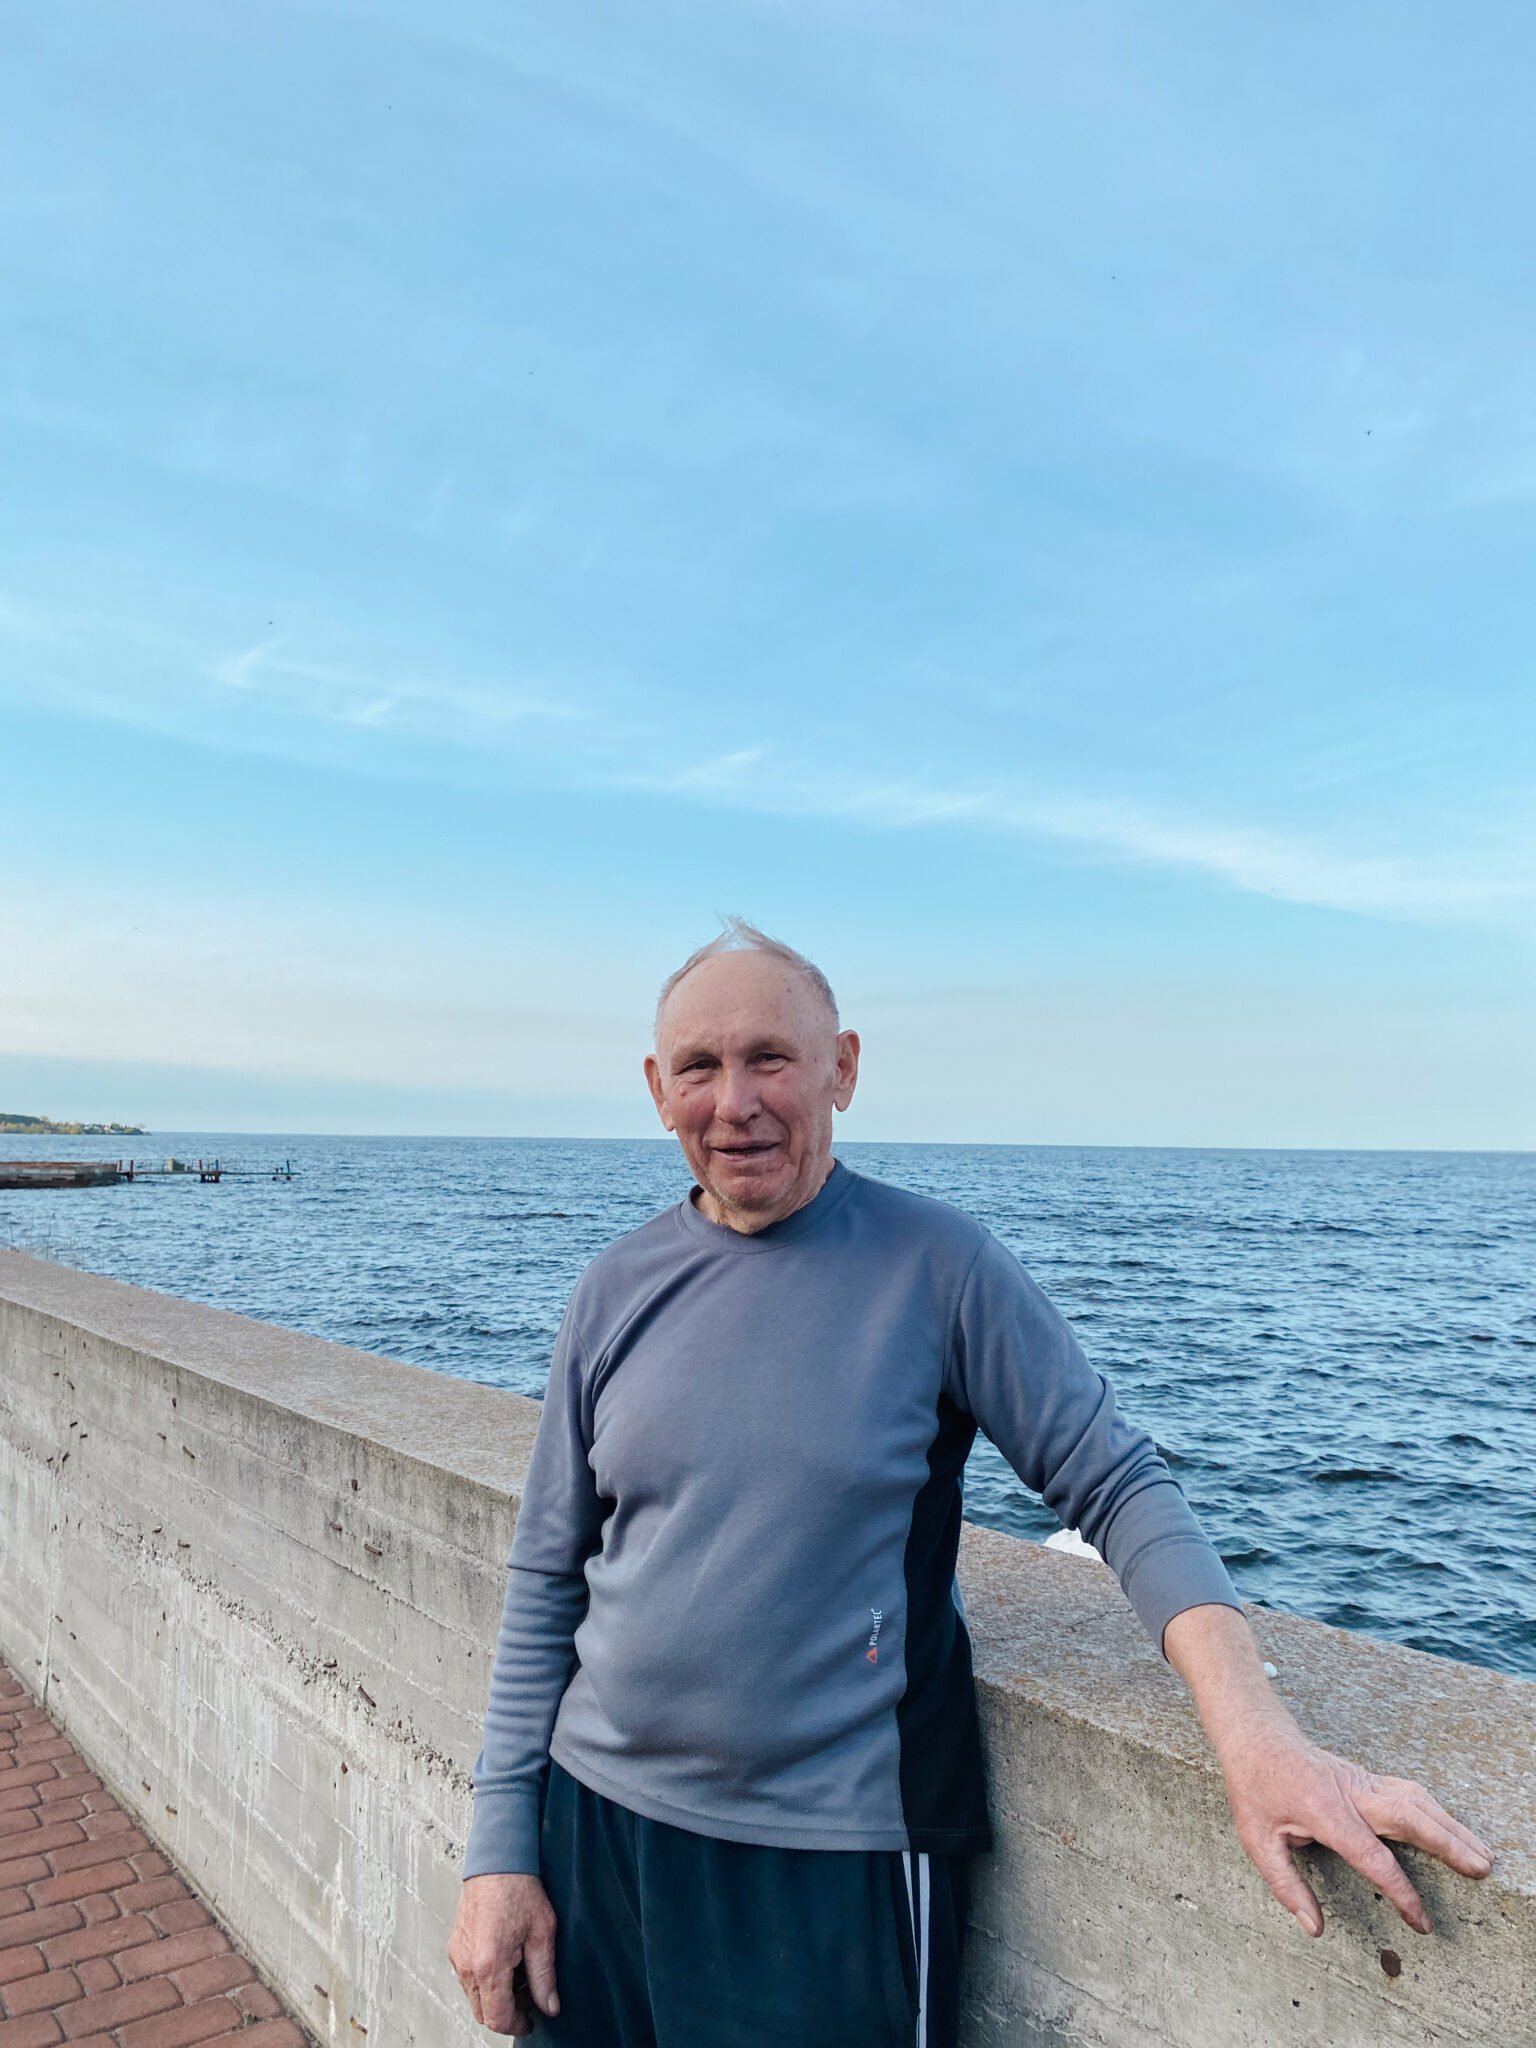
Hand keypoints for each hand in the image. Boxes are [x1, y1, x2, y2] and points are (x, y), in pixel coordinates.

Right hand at [448, 1872, 559, 2035]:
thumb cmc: (519, 1888)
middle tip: (529, 1997)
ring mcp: (459, 1956)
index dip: (517, 2025)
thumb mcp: (542, 1933)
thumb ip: (545, 1976)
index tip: (530, 2021)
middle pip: (483, 2012)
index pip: (498, 2017)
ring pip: (474, 1997)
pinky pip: (468, 1978)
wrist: (497, 1861)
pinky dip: (485, 1981)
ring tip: (519, 1974)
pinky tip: (504, 1962)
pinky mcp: (456, 1947)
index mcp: (489, 1964)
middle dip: (506, 2013)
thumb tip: (550, 2006)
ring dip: (495, 1997)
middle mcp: (468, 1963)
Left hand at [1218, 1724, 1494, 1936]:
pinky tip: (1452, 1826)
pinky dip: (1436, 1809)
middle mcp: (1352, 1794)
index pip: (1373, 1858)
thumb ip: (1287, 1886)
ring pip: (1416, 1801)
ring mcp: (1362, 1782)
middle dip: (1448, 1844)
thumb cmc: (1255, 1789)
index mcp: (1326, 1813)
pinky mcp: (1366, 1778)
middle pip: (1409, 1819)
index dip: (1401, 1893)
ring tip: (1481, 1854)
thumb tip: (1315, 1928)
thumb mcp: (1257, 1840)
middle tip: (1480, 1870)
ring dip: (1451, 1826)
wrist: (1256, 1736)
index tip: (1421, 1922)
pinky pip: (1408, 1792)